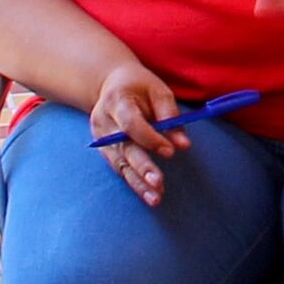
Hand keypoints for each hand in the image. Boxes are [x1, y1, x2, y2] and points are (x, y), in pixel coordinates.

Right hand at [88, 61, 184, 205]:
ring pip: (120, 164)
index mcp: (116, 100)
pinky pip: (119, 168)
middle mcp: (104, 121)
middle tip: (158, 183)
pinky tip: (148, 194)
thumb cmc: (139, 86)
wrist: (110, 84)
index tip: (170, 151)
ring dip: (138, 183)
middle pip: (123, 148)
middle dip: (141, 167)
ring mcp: (100, 138)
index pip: (131, 124)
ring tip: (155, 198)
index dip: (150, 138)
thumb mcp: (158, 91)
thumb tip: (183, 144)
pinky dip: (134, 181)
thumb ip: (170, 115)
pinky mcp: (103, 150)